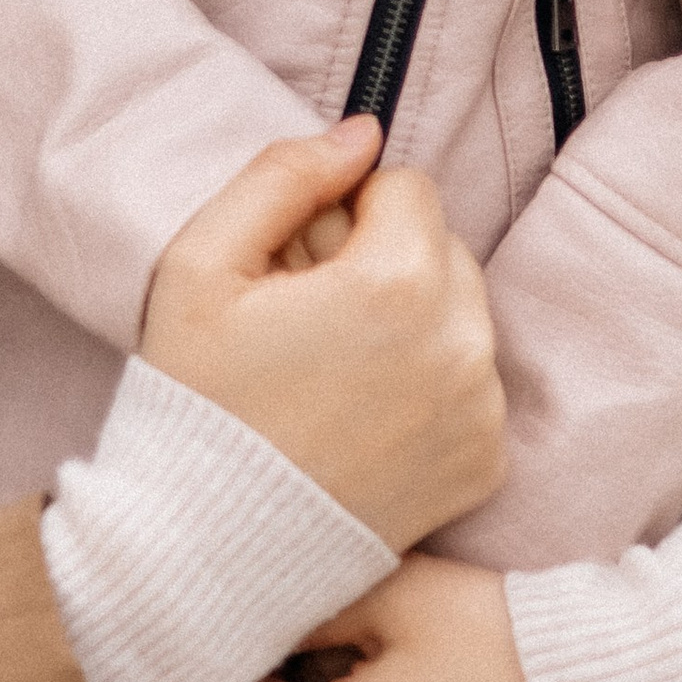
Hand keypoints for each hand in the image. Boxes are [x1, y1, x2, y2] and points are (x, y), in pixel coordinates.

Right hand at [137, 125, 505, 551]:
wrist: (205, 549)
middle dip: (385, 262)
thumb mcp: (201, 263)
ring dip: (413, 321)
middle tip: (311, 320)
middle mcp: (463, 343)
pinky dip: (429, 386)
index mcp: (399, 281)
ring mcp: (482, 410)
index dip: (343, 214)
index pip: (405, 187)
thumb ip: (284, 174)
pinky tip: (362, 418)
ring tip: (335, 372)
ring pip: (461, 313)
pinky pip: (471, 383)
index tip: (297, 267)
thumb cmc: (195, 399)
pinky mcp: (485, 462)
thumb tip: (363, 132)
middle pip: (442, 247)